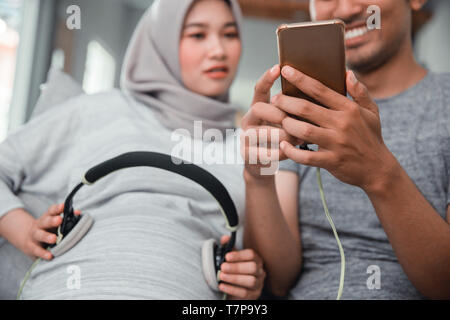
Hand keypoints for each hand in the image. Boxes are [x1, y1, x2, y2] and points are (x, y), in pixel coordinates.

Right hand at [23, 203, 80, 259]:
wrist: (28, 239)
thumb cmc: (48, 229)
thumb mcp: (55, 222)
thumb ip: (66, 217)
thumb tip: (78, 213)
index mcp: (47, 218)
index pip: (52, 211)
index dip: (57, 208)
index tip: (63, 206)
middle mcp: (40, 225)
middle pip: (45, 221)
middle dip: (52, 220)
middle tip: (59, 220)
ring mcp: (34, 236)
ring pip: (39, 235)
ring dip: (46, 236)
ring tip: (54, 239)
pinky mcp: (31, 247)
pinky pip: (37, 250)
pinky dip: (43, 253)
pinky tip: (50, 255)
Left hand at [218, 235, 265, 299]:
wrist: (235, 289)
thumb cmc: (235, 271)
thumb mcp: (232, 259)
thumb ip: (229, 248)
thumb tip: (225, 238)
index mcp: (256, 259)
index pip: (251, 255)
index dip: (239, 255)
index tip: (227, 256)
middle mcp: (260, 271)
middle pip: (252, 267)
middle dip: (236, 267)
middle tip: (222, 267)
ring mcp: (259, 284)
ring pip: (251, 281)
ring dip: (234, 278)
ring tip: (221, 276)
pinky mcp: (254, 295)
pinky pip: (245, 293)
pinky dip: (232, 289)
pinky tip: (222, 286)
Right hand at [240, 64, 303, 179]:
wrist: (265, 164)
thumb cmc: (283, 138)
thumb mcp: (287, 121)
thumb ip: (295, 108)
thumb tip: (316, 91)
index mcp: (259, 107)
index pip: (259, 89)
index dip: (267, 78)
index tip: (278, 68)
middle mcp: (249, 119)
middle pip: (257, 108)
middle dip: (276, 112)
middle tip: (291, 119)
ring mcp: (245, 137)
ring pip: (259, 132)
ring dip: (279, 135)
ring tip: (297, 139)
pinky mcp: (247, 154)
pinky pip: (261, 152)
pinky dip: (277, 152)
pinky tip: (289, 151)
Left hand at [275, 66, 397, 191]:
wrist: (378, 169)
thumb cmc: (371, 137)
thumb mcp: (372, 112)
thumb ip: (360, 92)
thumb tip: (348, 73)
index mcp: (349, 109)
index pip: (321, 90)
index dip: (301, 79)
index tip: (286, 70)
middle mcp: (342, 124)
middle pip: (306, 108)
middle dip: (286, 102)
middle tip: (276, 99)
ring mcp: (336, 143)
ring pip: (303, 131)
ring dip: (288, 125)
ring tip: (281, 120)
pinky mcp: (331, 161)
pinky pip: (306, 156)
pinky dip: (292, 151)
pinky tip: (284, 144)